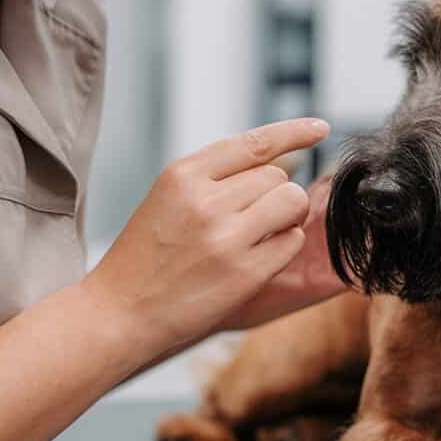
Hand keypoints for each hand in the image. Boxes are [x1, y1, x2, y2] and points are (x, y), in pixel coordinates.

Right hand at [83, 119, 332, 365]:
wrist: (119, 312)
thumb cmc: (147, 255)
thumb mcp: (169, 199)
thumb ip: (218, 176)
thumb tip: (286, 160)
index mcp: (183, 175)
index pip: (254, 143)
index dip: (293, 132)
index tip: (320, 127)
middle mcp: (205, 200)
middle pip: (278, 176)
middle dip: (275, 194)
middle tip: (249, 220)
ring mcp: (226, 237)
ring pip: (292, 202)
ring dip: (286, 217)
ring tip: (257, 235)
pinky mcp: (245, 273)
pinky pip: (292, 241)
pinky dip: (283, 247)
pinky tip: (254, 260)